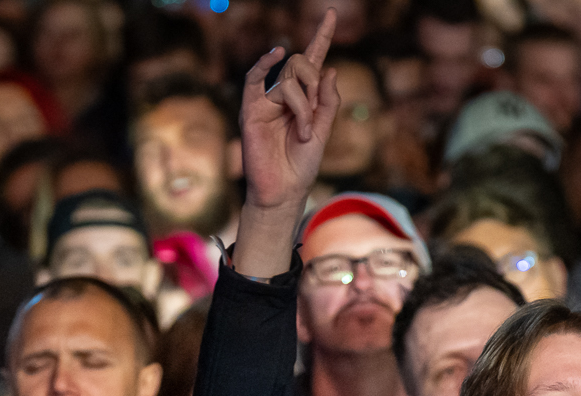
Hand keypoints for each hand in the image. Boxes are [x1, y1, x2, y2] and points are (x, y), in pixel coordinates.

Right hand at [240, 10, 338, 213]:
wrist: (283, 192)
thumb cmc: (302, 167)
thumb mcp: (323, 132)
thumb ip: (328, 102)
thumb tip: (329, 69)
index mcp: (305, 99)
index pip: (313, 62)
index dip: (322, 37)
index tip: (330, 12)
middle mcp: (285, 96)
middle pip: (302, 67)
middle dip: (314, 88)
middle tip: (313, 119)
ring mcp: (266, 102)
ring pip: (288, 80)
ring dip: (302, 107)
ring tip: (302, 134)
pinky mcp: (251, 110)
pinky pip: (255, 79)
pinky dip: (265, 64)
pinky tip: (277, 53)